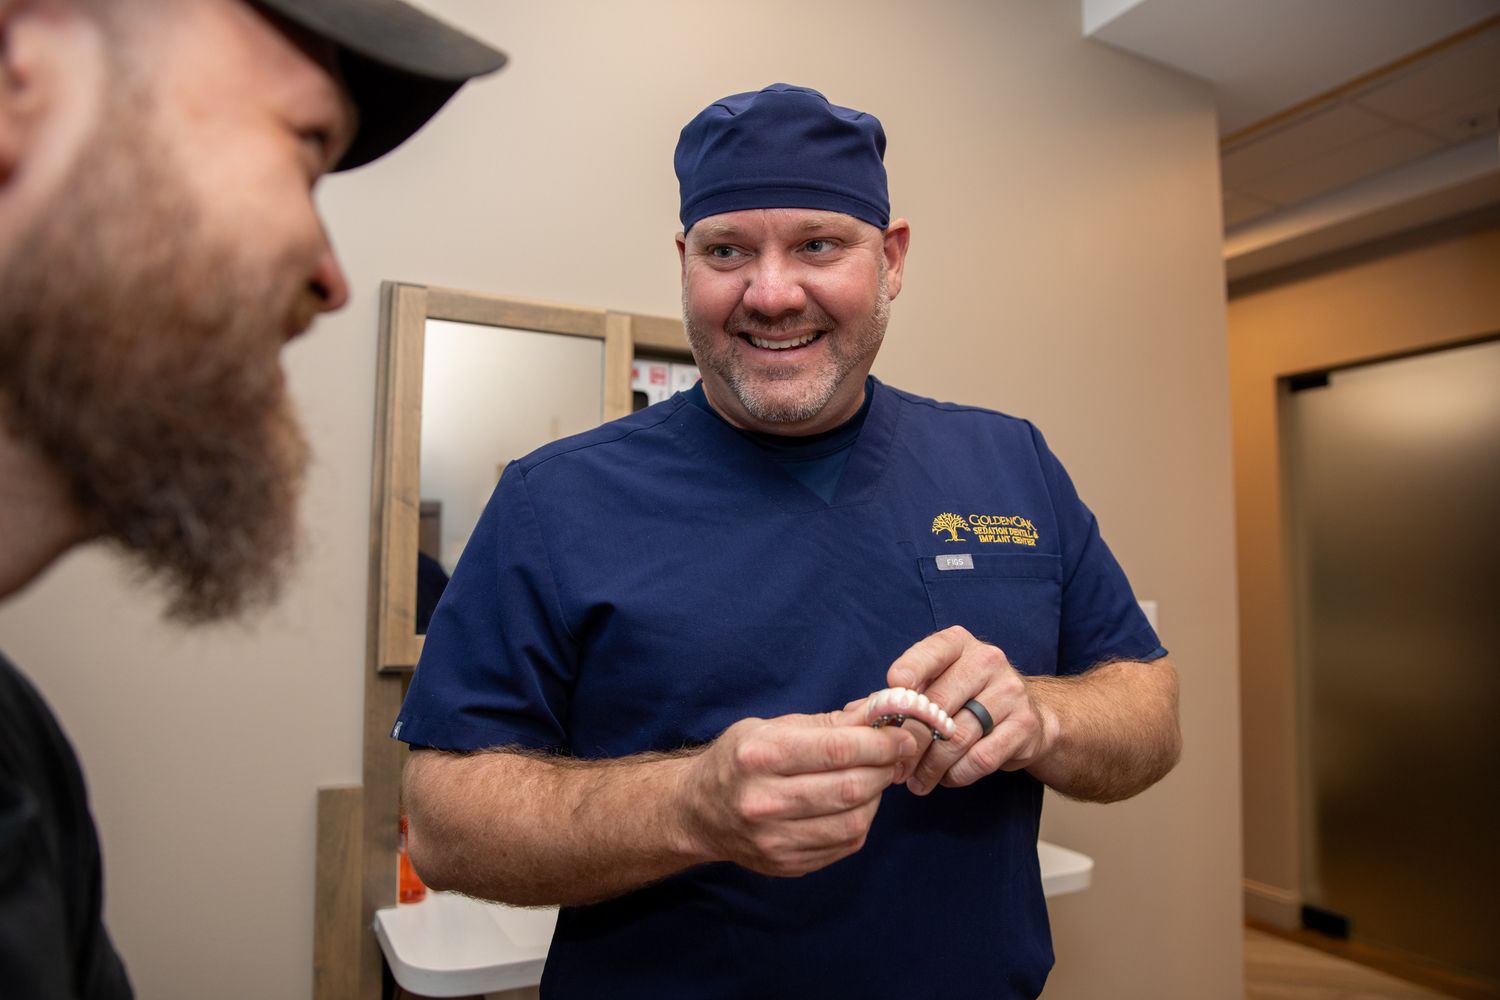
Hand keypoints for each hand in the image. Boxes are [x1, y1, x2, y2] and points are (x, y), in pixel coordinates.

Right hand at [684, 708, 918, 876]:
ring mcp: (774, 839)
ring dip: (876, 797)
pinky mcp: (787, 864)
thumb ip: (829, 723)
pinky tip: (855, 803)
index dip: (880, 743)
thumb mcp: (773, 728)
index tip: (903, 735)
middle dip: (884, 768)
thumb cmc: (740, 759)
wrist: (698, 812)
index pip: (837, 749)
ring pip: (853, 821)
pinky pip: (844, 845)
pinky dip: (860, 821)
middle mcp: (764, 800)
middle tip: (897, 755)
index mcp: (759, 755)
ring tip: (875, 778)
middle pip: (849, 787)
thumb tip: (881, 714)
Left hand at [886, 626, 1058, 794]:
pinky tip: (947, 778)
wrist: (1024, 714)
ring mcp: (1010, 691)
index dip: (909, 671)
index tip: (891, 692)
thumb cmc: (965, 697)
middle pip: (938, 704)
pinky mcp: (1024, 724)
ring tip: (918, 781)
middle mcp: (986, 660)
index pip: (931, 652)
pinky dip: (958, 774)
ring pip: (957, 737)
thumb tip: (865, 715)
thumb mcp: (938, 682)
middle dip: (911, 741)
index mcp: (958, 643)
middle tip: (896, 767)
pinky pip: (981, 758)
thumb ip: (907, 694)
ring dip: (931, 766)